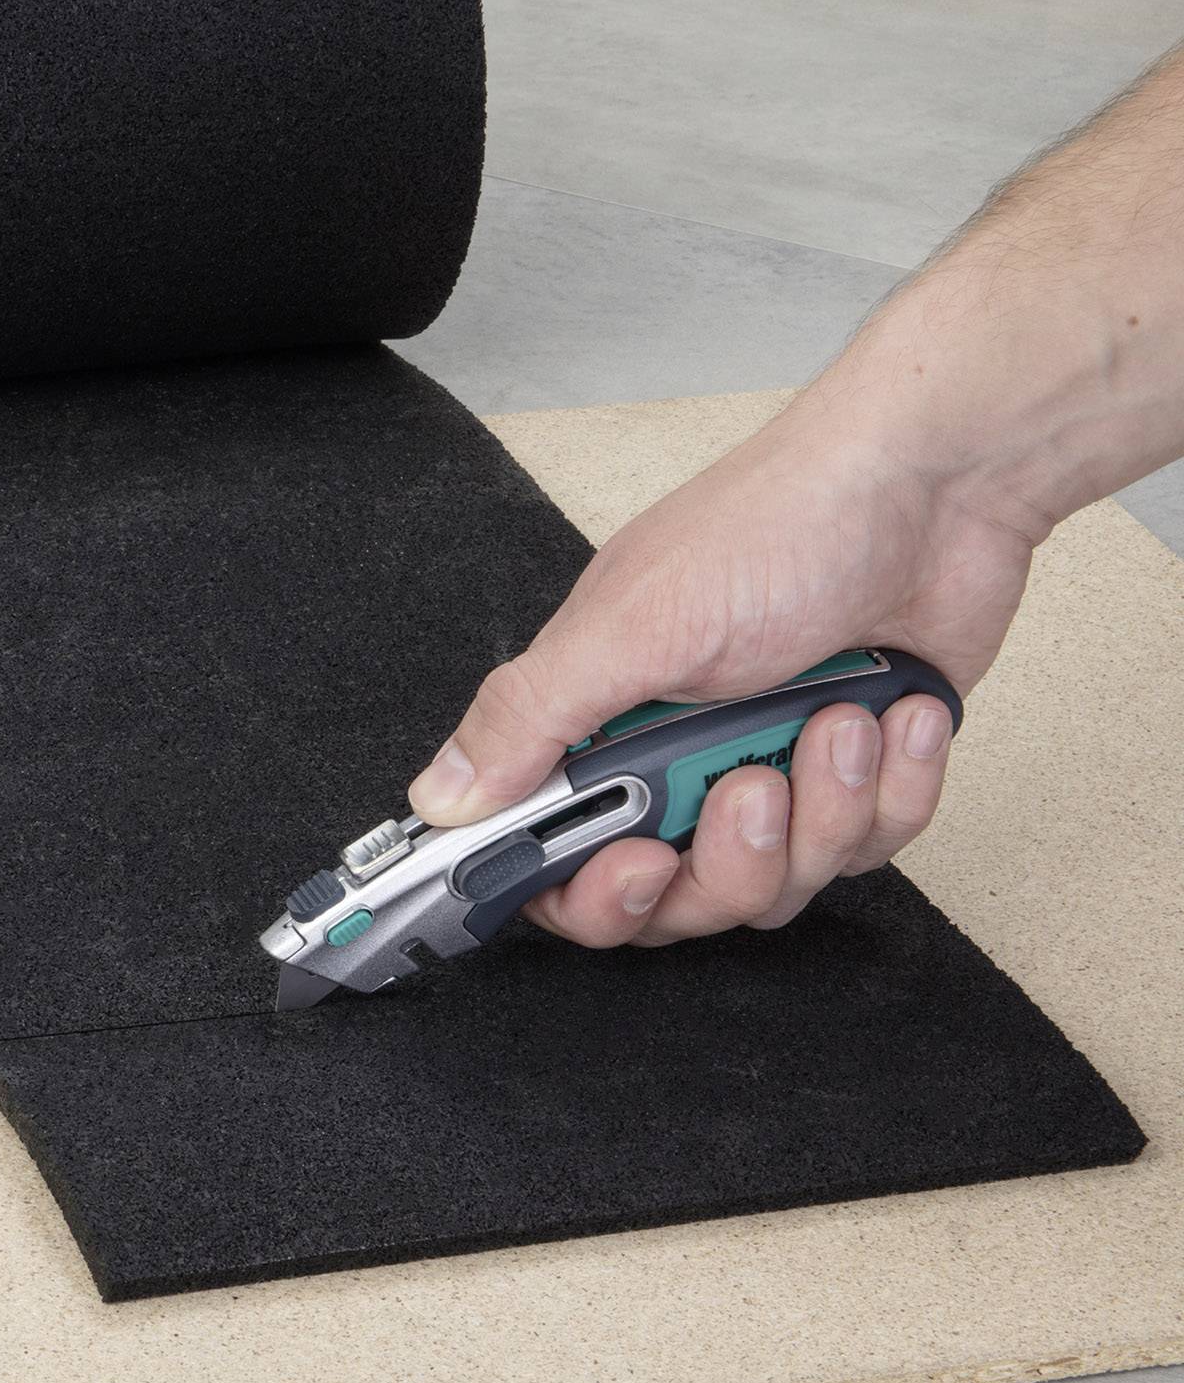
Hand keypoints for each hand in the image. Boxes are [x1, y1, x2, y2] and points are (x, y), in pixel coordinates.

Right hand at [406, 395, 1039, 946]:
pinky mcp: (857, 777)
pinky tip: (895, 715)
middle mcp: (678, 758)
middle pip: (678, 899)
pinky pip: (868, 846)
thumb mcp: (632, 626)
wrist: (942, 484)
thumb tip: (440, 796)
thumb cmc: (784, 524)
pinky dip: (894, 788)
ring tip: (838, 719)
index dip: (595, 894)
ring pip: (779, 884)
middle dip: (728, 860)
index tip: (637, 867)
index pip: (562, 864)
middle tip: (750, 788)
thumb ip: (529, 718)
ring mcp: (771, 769)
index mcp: (603, 722)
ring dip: (822, 809)